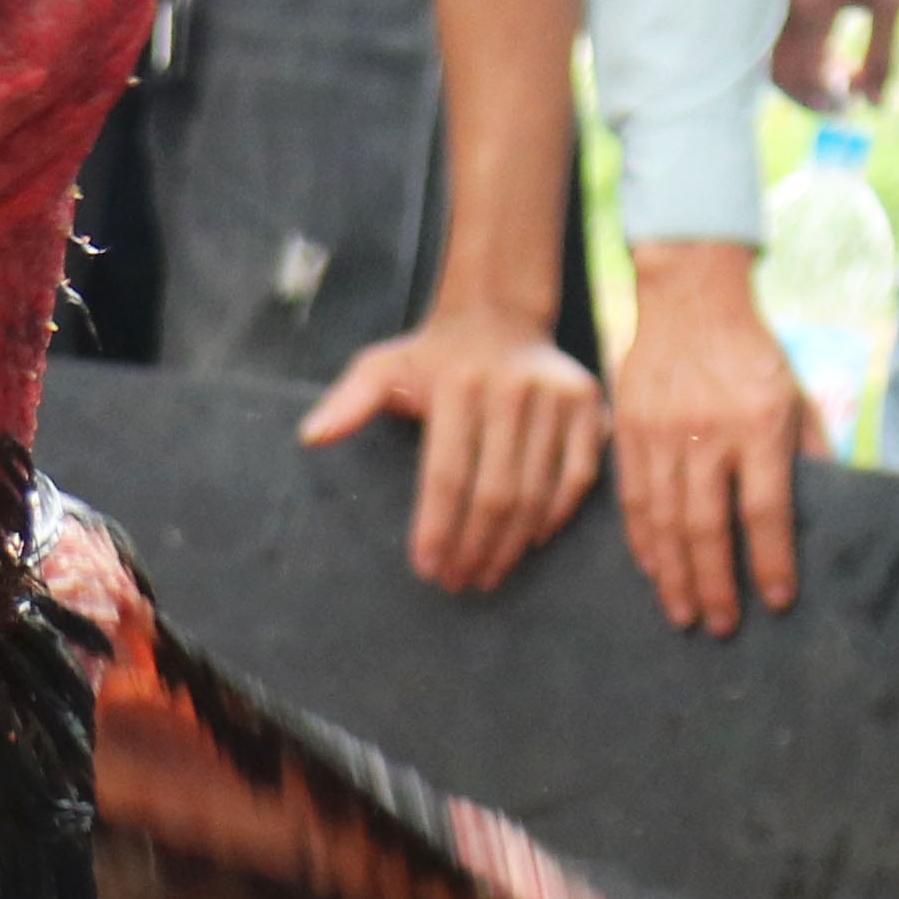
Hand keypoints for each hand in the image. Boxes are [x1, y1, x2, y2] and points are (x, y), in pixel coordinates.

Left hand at [299, 304, 607, 591]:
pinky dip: (554, 515)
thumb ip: (348, 403)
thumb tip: (311, 436)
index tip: (427, 569)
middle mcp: (513, 390)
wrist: (497, 316)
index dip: (437, 528)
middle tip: (458, 581)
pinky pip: (577, 475)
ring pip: (535, 492)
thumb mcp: (382, 368)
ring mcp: (557, 398)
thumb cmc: (432, 358)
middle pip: (495, 493)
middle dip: (474, 547)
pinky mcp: (588, 406)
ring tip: (486, 574)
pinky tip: (529, 544)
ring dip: (510, 545)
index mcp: (460, 385)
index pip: (447, 476)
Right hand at [613, 242, 815, 632]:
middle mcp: (707, 434)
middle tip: (721, 626)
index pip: (765, 510)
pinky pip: (634, 502)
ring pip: (664, 523)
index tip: (778, 600)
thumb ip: (808, 448)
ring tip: (684, 614)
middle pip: (708, 528)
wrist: (690, 294)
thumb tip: (823, 507)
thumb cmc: (752, 349)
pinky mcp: (629, 433)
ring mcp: (662, 436)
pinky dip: (644, 544)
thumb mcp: (794, 391)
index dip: (772, 560)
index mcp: (758, 424)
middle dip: (715, 585)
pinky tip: (655, 572)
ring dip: (675, 576)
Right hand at [771, 0, 898, 107]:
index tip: (856, 103)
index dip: (827, 100)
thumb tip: (876, 103)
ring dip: (802, 79)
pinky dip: (797, 58)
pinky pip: (776, 38)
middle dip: (810, 97)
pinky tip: (828, 56)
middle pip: (780, 75)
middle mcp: (785, 2)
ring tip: (840, 79)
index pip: (805, 76)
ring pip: (773, 60)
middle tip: (847, 102)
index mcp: (812, 4)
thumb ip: (885, 53)